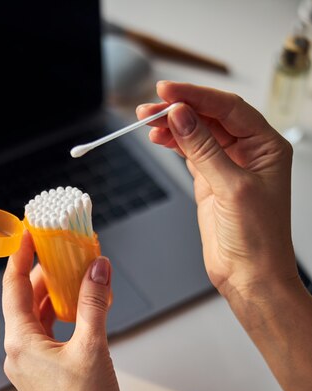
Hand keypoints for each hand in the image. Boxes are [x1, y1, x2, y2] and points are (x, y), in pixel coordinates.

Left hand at [2, 230, 122, 390]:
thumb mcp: (93, 347)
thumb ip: (94, 303)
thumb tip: (97, 270)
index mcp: (21, 341)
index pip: (14, 287)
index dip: (21, 257)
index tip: (31, 235)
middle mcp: (20, 352)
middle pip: (27, 300)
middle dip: (46, 274)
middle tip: (65, 252)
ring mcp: (32, 366)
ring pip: (40, 319)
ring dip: (58, 296)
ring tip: (80, 277)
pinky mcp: (47, 375)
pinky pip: (50, 336)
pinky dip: (65, 319)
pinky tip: (85, 311)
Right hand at [137, 82, 298, 302]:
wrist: (250, 276)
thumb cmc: (258, 238)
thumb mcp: (232, 187)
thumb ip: (205, 149)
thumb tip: (182, 116)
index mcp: (266, 146)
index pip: (228, 109)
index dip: (197, 96)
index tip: (168, 92)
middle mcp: (248, 152)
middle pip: (210, 118)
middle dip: (180, 110)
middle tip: (150, 108)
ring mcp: (227, 167)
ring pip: (197, 134)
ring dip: (173, 126)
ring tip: (146, 121)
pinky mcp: (210, 183)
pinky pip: (190, 154)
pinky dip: (173, 145)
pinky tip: (159, 138)